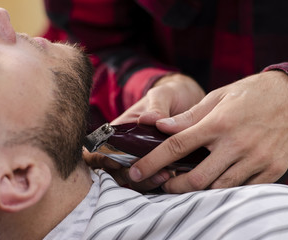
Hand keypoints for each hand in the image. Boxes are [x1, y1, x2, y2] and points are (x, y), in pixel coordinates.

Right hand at [83, 74, 204, 190]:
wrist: (189, 101)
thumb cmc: (170, 96)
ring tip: (164, 175)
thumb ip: (157, 106)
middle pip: (114, 170)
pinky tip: (170, 177)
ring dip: (145, 181)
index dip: (100, 158)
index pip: (98, 148)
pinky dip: (157, 183)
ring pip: (133, 179)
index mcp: (120, 130)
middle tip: (146, 171)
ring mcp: (142, 159)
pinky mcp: (159, 167)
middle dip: (127, 174)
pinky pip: (152, 181)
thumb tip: (149, 119)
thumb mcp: (163, 95)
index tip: (116, 162)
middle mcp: (127, 148)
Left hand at [128, 71, 287, 192]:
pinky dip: (224, 189)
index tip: (137, 171)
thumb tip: (161, 127)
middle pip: (197, 178)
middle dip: (173, 186)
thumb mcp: (217, 98)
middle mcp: (237, 144)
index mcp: (219, 123)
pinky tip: (215, 180)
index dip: (153, 161)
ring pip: (219, 188)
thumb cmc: (250, 95)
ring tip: (186, 183)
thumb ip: (189, 117)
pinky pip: (242, 190)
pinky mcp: (271, 170)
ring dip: (198, 190)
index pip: (178, 146)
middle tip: (163, 184)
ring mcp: (256, 159)